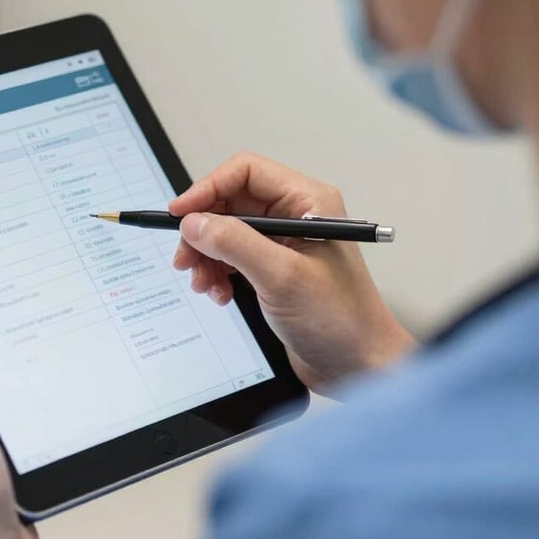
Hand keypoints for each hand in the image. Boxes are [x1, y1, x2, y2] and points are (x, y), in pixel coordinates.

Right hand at [170, 153, 413, 392]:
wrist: (358, 366)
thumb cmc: (341, 320)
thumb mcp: (281, 277)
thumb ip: (234, 243)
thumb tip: (195, 222)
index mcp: (307, 202)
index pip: (246, 172)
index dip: (208, 188)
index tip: (180, 213)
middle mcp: (295, 216)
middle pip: (230, 203)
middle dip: (204, 230)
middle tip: (185, 257)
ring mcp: (283, 243)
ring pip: (226, 231)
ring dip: (207, 256)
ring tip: (203, 283)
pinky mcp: (274, 269)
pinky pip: (232, 257)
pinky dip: (218, 273)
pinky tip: (220, 294)